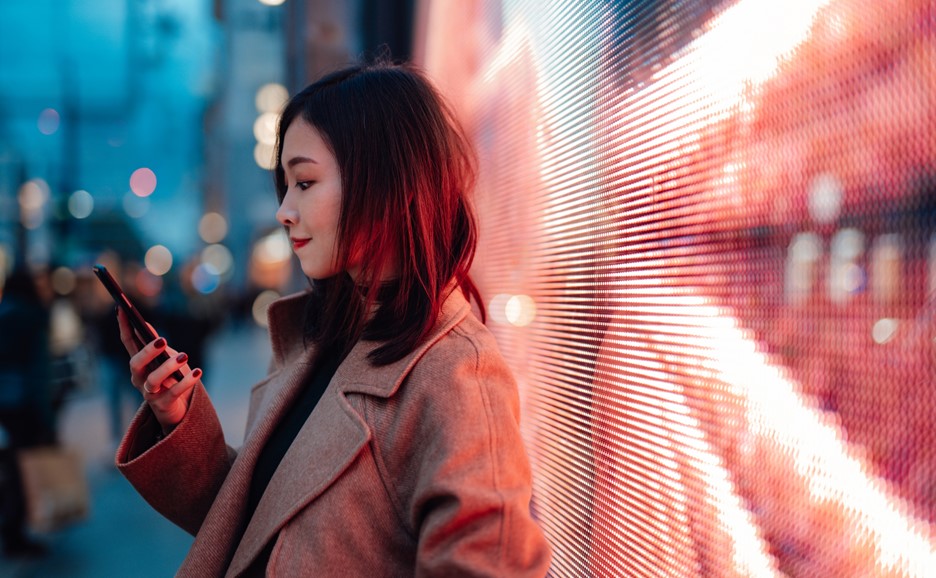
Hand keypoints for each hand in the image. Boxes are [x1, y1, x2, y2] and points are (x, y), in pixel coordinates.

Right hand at [117, 308, 200, 433]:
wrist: (177, 410)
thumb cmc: (170, 379)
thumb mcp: (163, 359)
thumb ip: (154, 345)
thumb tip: (144, 324)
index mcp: (139, 364)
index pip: (128, 343)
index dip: (124, 327)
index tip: (122, 309)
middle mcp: (139, 378)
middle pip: (136, 364)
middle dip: (147, 352)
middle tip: (162, 341)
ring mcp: (150, 393)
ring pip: (153, 380)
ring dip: (168, 367)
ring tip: (185, 356)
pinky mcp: (163, 405)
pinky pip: (174, 392)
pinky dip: (186, 381)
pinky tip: (197, 371)